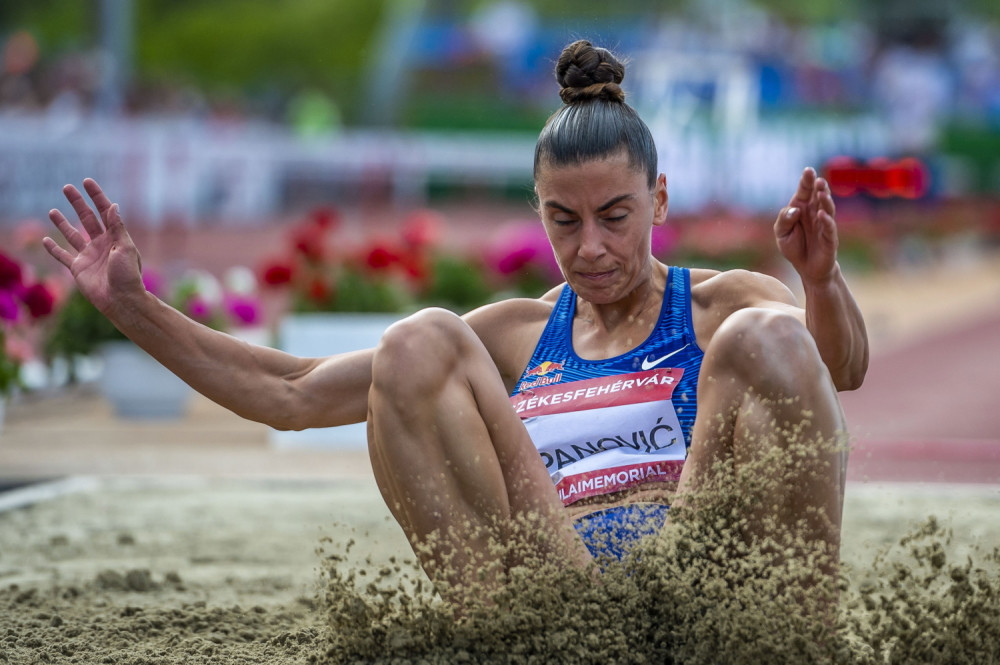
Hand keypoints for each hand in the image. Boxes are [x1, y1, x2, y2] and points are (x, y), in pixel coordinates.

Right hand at [42, 179, 144, 313]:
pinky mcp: (78, 268)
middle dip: (77, 203)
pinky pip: (63, 255)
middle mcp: (101, 244)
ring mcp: (89, 255)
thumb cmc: (128, 274)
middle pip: (87, 218)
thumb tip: (113, 205)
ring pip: (72, 235)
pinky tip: (46, 239)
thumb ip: (117, 227)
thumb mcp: (125, 248)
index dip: (97, 196)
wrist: (121, 300)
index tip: (87, 182)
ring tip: (52, 210)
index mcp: (116, 237)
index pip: (105, 212)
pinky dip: (53, 248)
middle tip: (66, 187)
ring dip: (62, 223)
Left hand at [774, 167, 838, 283]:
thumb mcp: (781, 234)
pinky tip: (822, 214)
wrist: (807, 268)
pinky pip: (829, 228)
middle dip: (818, 187)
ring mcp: (824, 225)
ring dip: (825, 200)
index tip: (808, 170)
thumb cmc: (794, 247)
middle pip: (817, 197)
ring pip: (827, 208)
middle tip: (817, 179)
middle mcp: (815, 213)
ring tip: (821, 192)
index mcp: (801, 209)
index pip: (804, 192)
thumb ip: (784, 220)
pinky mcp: (829, 238)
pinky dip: (826, 221)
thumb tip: (794, 210)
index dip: (806, 182)